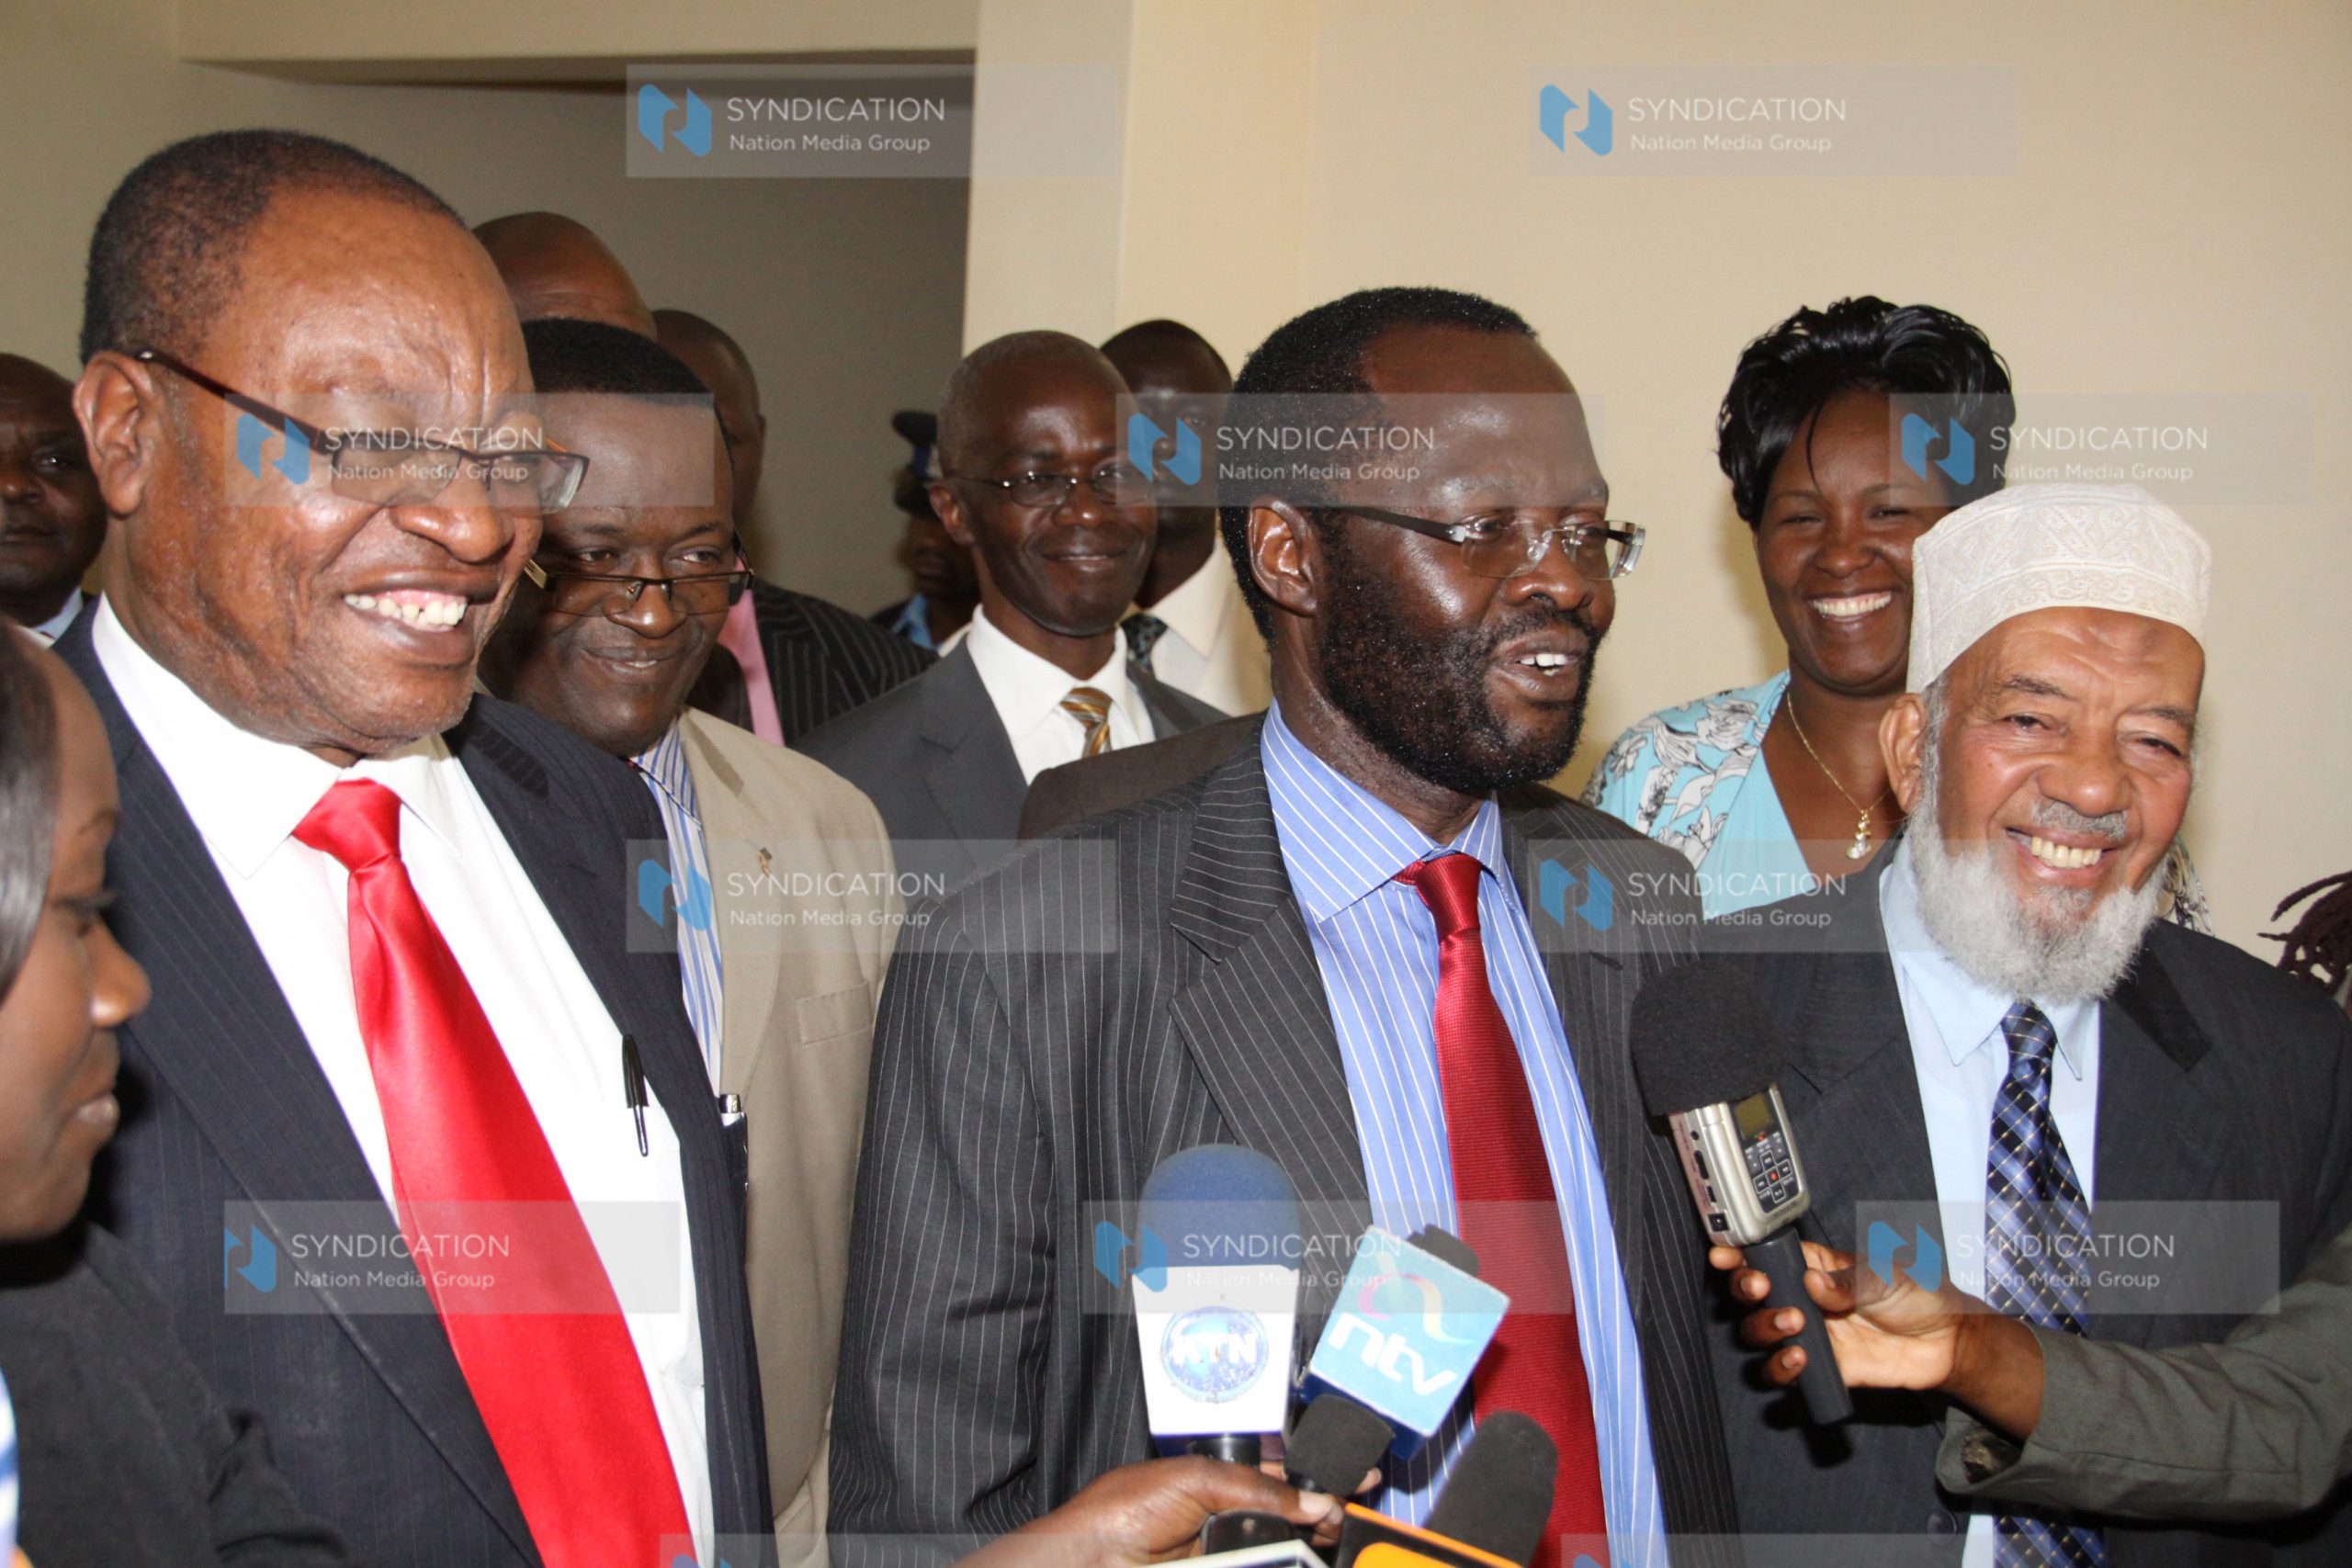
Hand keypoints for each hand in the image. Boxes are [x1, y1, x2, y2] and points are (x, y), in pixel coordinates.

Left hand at [958, 1455, 1345, 1565]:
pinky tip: (1310, 1556)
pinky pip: (1267, 1566)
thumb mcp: (1197, 1481)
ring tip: (1335, 1535)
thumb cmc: (1124, 1510)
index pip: (1280, 1475)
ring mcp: (1226, 1551)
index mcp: (1217, 1479)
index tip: (1356, 1475)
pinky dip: (1290, 1561)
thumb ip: (1259, 1491)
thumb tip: (1312, 1503)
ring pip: (1283, 1549)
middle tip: (1349, 1514)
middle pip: (1290, 1516)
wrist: (1092, 1562)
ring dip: (1311, 1544)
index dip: (1317, 1475)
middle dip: (1324, 1512)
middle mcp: (1225, 1516)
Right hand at [1709, 1239, 1973, 1390]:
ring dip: (1763, 1328)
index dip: (1739, 1256)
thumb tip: (1814, 1284)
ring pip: (1758, 1334)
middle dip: (1745, 1290)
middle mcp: (1802, 1300)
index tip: (1724, 1256)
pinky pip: (1784, 1373)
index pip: (1766, 1257)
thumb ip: (1847, 1280)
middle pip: (1751, 1296)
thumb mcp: (1884, 1274)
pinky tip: (1800, 1359)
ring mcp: (1809, 1335)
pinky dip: (1781, 1368)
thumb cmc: (1917, 1293)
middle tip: (1762, 1288)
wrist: (1947, 1341)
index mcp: (1812, 1267)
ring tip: (1794, 1324)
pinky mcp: (1821, 1367)